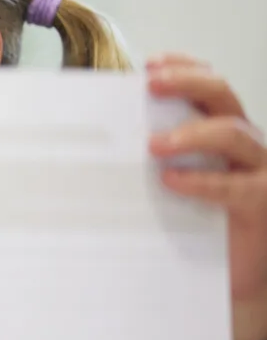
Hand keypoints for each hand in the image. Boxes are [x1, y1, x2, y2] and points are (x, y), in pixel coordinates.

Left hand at [148, 54, 266, 339]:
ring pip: (234, 133)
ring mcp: (257, 169)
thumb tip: (88, 145)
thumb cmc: (194, 222)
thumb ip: (143, 162)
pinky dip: (203, 180)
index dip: (183, 67)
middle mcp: (242, 142)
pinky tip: (172, 182)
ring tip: (154, 145)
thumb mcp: (165, 185)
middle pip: (222, 94)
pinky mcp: (260, 202)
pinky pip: (236, 185)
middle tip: (152, 85)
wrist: (231, 274)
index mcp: (218, 129)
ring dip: (192, 133)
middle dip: (187, 82)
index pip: (206, 84)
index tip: (149, 65)